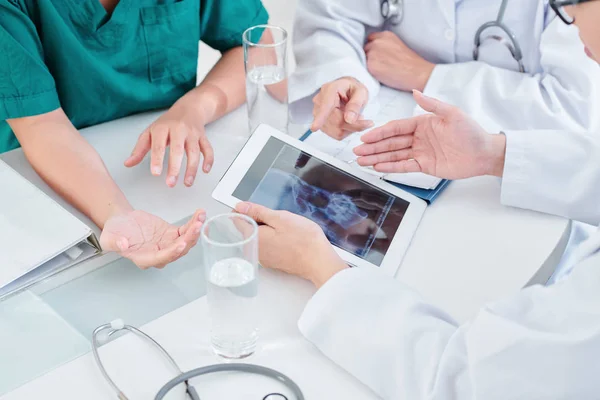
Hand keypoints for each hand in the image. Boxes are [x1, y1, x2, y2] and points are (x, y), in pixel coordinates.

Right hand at [100, 209, 205, 268]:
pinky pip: (186, 231)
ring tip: (200, 217)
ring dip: (195, 230)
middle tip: (196, 226)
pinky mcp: (172, 235)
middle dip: (189, 239)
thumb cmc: (115, 231)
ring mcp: (168, 245)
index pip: (161, 258)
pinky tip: (199, 215)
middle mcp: (159, 254)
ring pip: (186, 241)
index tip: (181, 244)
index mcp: (144, 258)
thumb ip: (114, 242)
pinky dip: (193, 223)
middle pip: (178, 251)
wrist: (122, 221)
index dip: (172, 252)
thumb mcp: (109, 237)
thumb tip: (123, 245)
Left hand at [124, 97, 213, 187]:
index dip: (157, 160)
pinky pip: (208, 149)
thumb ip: (140, 149)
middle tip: (171, 183)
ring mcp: (192, 133)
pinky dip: (208, 160)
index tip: (156, 173)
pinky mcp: (203, 137)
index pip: (159, 145)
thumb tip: (128, 163)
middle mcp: (179, 129)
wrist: (189, 109)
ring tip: (187, 183)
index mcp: (162, 128)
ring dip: (192, 169)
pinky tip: (205, 170)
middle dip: (175, 168)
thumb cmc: (167, 123)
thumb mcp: (150, 132)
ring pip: (195, 152)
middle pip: (178, 150)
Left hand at [235, 202, 347, 287]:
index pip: (237, 220)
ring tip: (285, 228)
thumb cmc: (304, 240)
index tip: (257, 207)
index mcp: (253, 237)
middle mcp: (254, 250)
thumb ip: (258, 212)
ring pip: (258, 237)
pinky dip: (273, 239)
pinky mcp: (272, 262)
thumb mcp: (280, 218)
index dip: (244, 210)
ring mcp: (263, 258)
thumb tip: (240, 207)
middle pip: (247, 229)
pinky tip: (287, 237)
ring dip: (267, 229)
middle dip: (258, 220)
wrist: (319, 262)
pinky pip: (266, 246)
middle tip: (277, 217)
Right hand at [311, 77, 373, 139]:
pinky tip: (348, 121)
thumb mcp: (360, 92)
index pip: (325, 106)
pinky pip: (335, 134)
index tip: (314, 127)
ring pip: (336, 130)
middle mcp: (320, 101)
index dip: (320, 118)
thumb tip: (349, 119)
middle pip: (336, 122)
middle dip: (353, 125)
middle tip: (367, 122)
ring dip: (349, 128)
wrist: (346, 91)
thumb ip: (356, 104)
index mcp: (330, 90)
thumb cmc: (352, 89)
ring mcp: (318, 114)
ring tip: (354, 117)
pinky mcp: (320, 124)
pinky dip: (345, 130)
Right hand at [354, 91, 506, 178]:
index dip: (379, 132)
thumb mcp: (452, 114)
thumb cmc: (471, 132)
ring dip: (377, 157)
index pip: (396, 127)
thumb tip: (415, 91)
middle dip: (373, 147)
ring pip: (394, 155)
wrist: (484, 153)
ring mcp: (420, 152)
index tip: (365, 136)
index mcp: (422, 123)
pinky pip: (404, 166)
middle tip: (357, 150)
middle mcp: (419, 137)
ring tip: (361, 160)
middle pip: (390, 142)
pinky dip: (391, 167)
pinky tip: (378, 167)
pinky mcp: (425, 166)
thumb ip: (432, 104)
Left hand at [365, 31, 434, 91]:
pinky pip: (364, 69)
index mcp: (385, 35)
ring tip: (381, 70)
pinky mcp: (371, 65)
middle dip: (369, 55)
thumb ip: (385, 44)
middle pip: (365, 48)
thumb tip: (375, 51)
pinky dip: (370, 72)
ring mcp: (373, 53)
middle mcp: (377, 42)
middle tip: (380, 64)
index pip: (370, 38)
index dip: (372, 47)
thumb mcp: (397, 45)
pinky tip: (380, 75)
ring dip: (368, 64)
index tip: (376, 54)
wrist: (417, 73)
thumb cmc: (411, 63)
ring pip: (364, 59)